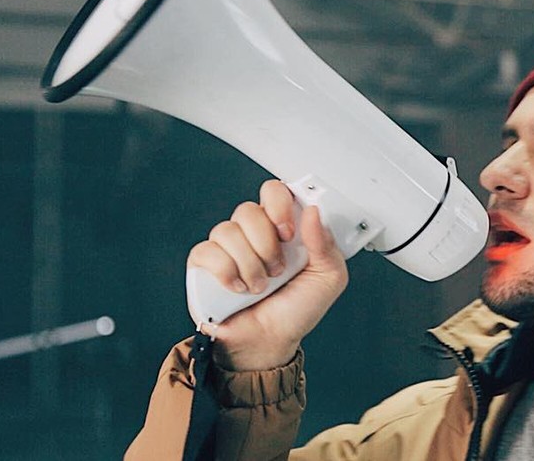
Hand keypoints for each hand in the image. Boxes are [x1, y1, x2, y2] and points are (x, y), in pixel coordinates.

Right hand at [187, 180, 347, 370]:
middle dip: (266, 245)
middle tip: (277, 269)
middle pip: (248, 210)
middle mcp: (254, 233)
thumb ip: (326, 244)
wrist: (270, 342)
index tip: (288, 233)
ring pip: (227, 231)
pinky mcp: (205, 264)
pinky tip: (238, 288)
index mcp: (283, 229)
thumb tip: (313, 212)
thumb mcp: (328, 279)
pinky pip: (207, 251)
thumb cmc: (296, 310)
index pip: (274, 192)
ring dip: (250, 265)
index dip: (279, 205)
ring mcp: (227, 247)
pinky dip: (226, 272)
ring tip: (260, 286)